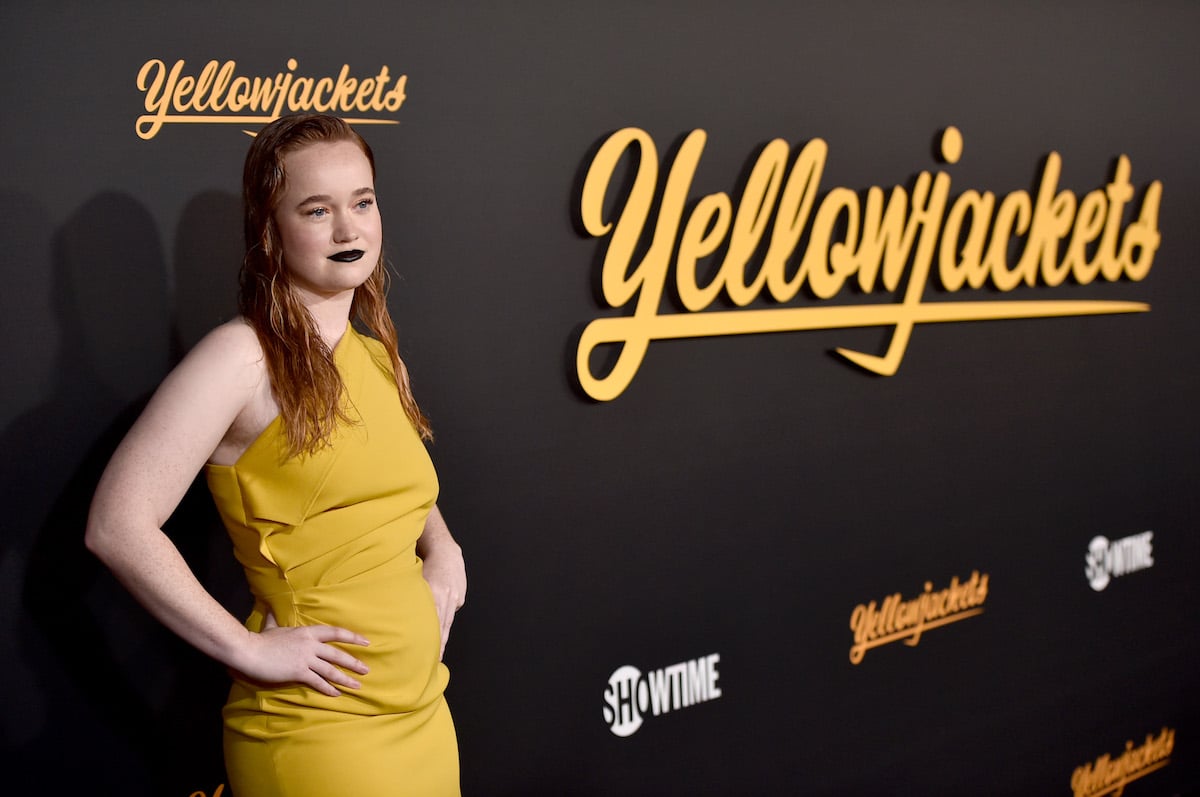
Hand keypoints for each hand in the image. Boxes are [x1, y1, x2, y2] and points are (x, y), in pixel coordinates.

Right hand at [234, 611, 370, 696]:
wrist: (250, 651)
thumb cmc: (260, 639)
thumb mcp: (271, 626)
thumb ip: (275, 619)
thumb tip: (269, 608)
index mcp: (308, 632)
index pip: (336, 632)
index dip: (352, 637)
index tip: (366, 641)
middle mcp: (311, 645)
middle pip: (338, 654)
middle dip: (354, 663)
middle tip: (367, 670)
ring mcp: (305, 659)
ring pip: (331, 670)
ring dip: (345, 679)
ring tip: (357, 685)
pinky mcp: (298, 672)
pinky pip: (317, 681)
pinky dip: (328, 689)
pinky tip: (336, 694)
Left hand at [421, 544, 465, 660]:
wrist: (445, 549)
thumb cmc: (424, 563)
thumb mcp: (415, 578)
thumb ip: (411, 597)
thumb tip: (401, 616)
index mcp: (434, 592)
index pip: (433, 621)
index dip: (432, 639)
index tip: (428, 654)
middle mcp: (447, 596)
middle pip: (443, 625)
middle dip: (439, 644)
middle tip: (435, 662)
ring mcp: (456, 597)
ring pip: (448, 621)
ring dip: (443, 638)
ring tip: (439, 655)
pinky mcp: (460, 597)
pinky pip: (451, 611)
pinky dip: (445, 622)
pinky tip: (441, 631)